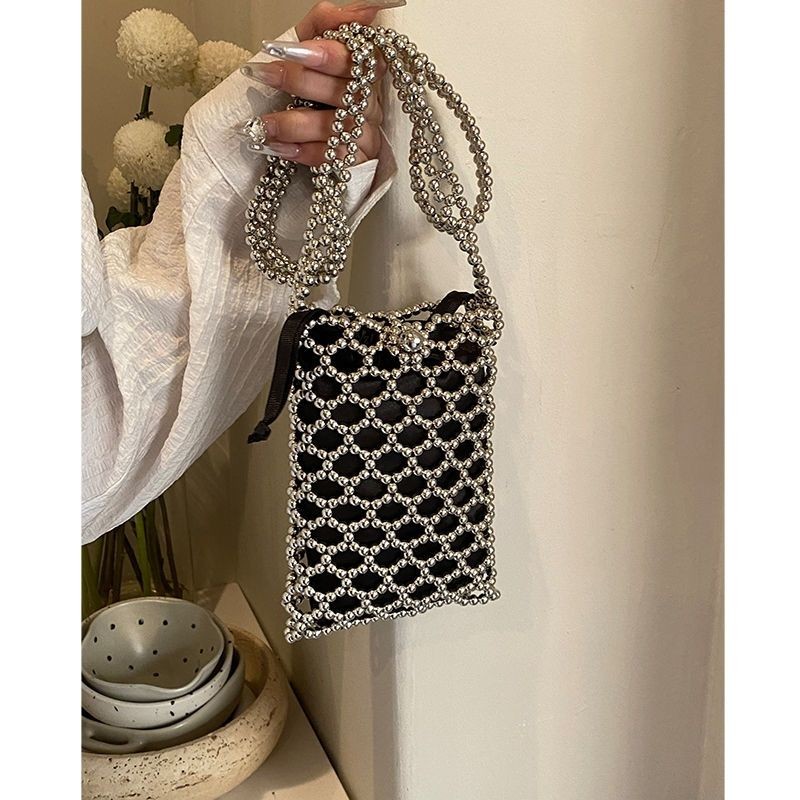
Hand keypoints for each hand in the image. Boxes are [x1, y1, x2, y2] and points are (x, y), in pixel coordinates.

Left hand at [240, 1, 403, 166]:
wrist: (303, 136)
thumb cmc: (308, 90)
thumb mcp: (310, 49)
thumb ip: (327, 23)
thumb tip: (365, 9)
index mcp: (364, 71)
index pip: (355, 58)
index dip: (325, 53)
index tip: (286, 47)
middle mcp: (369, 103)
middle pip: (344, 91)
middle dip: (299, 80)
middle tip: (263, 74)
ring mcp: (365, 136)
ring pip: (335, 128)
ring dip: (292, 124)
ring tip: (260, 124)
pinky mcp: (356, 165)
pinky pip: (331, 159)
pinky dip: (301, 152)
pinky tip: (275, 146)